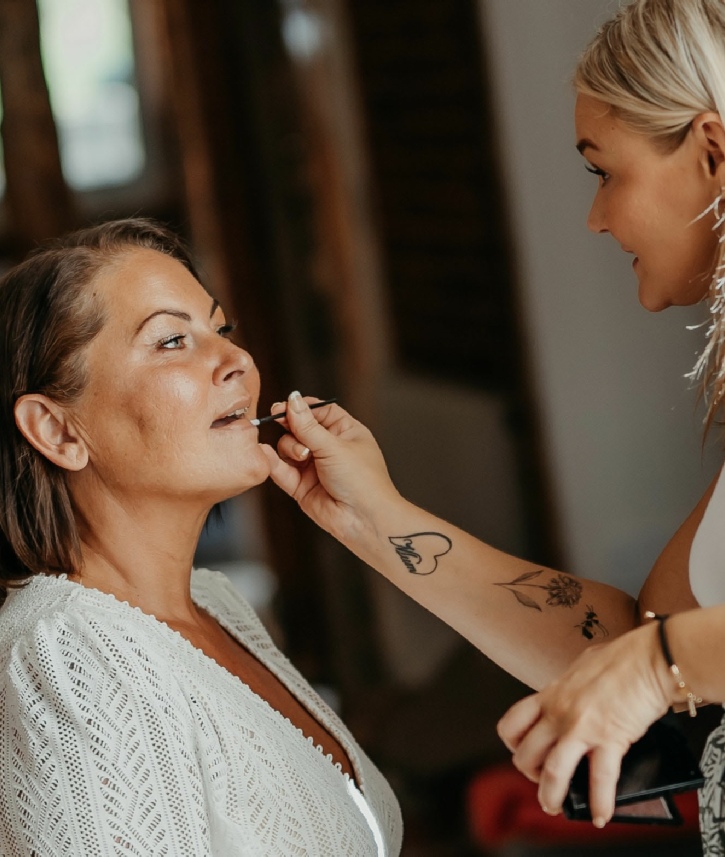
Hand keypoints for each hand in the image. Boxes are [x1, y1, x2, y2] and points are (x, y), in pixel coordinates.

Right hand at [259, 392, 401, 542]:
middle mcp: (329, 448)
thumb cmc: (363, 480)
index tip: (286, 404)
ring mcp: (314, 467)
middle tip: (279, 419)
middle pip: (299, 427)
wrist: (364, 519)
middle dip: (290, 425)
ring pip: (288, 448)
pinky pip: (282, 470)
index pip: (319, 411)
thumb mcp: (335, 446)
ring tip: (302, 455)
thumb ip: (308, 425)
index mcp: (346, 432)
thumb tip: (292, 400)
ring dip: (290, 447)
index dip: (302, 407)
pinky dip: (273, 462)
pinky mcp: (301, 486)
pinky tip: (266, 454)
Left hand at [496, 622, 671, 826]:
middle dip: (530, 774)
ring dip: (551, 797)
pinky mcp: (609, 738)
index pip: (513, 721)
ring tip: (556, 808)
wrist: (650, 658)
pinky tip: (601, 815)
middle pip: (526, 752)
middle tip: (543, 782)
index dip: (513, 744)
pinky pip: (599, 779)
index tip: (523, 752)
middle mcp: (559, 711)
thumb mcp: (583, 667)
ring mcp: (581, 726)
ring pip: (552, 771)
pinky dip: (599, 803)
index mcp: (551, 693)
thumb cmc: (622, 658)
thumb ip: (572, 686)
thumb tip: (574, 693)